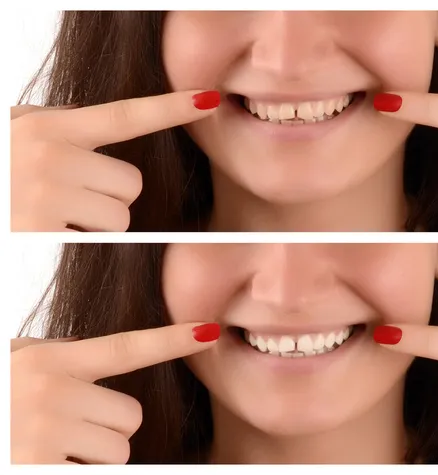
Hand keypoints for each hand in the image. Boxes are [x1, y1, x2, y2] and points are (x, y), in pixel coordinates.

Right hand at [11, 90, 219, 231]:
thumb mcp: (16, 135)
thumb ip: (58, 130)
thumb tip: (96, 122)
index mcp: (48, 127)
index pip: (124, 116)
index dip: (170, 107)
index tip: (208, 99)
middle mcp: (49, 155)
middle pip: (131, 184)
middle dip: (109, 196)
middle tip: (68, 198)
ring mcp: (45, 194)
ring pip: (120, 217)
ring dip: (96, 222)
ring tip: (54, 216)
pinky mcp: (40, 232)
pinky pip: (97, 242)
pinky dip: (78, 241)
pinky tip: (44, 234)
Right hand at [11, 322, 219, 463]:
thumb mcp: (21, 364)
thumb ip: (65, 363)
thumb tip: (110, 365)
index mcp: (51, 361)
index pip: (126, 348)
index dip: (170, 340)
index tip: (206, 330)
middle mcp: (52, 393)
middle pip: (129, 417)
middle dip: (107, 427)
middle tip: (66, 425)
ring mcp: (44, 433)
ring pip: (117, 452)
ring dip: (93, 456)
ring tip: (51, 446)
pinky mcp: (37, 467)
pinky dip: (75, 472)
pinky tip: (42, 460)